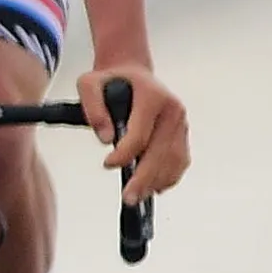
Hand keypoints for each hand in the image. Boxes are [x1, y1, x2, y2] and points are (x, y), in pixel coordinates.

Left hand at [84, 63, 190, 200]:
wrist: (132, 75)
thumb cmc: (110, 80)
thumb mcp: (89, 84)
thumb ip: (92, 107)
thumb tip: (106, 138)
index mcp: (152, 95)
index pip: (141, 133)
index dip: (124, 154)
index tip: (107, 164)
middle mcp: (172, 109)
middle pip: (161, 152)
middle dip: (144, 178)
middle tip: (129, 197)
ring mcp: (181, 122)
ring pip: (174, 159)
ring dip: (157, 181)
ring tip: (137, 196)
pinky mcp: (183, 134)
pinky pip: (180, 160)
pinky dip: (169, 177)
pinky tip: (154, 188)